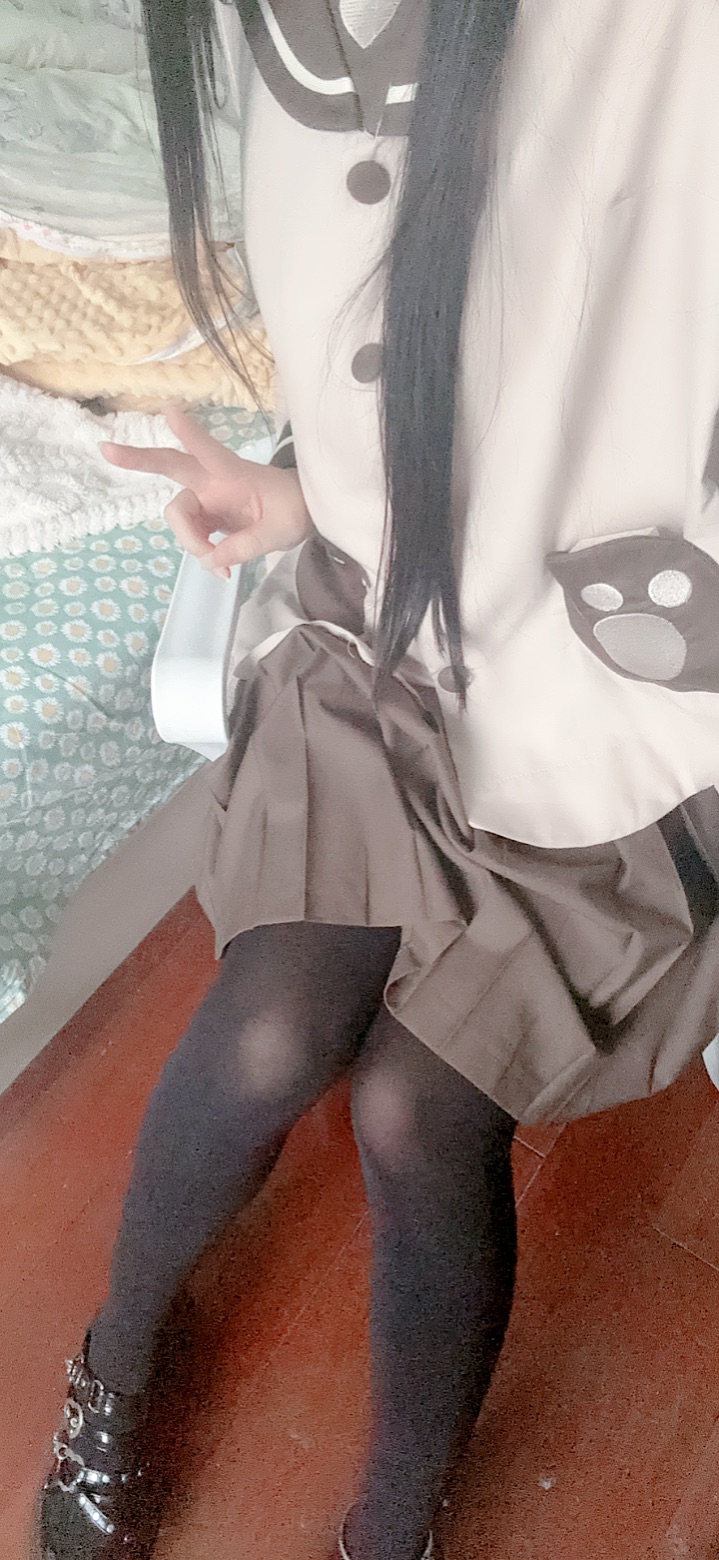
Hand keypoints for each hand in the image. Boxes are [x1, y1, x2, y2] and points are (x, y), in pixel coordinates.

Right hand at [100, 404, 312, 579]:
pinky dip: (199, 551)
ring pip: (178, 516)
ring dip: (192, 541)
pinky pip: (189, 533)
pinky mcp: (204, 515)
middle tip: (105, 449)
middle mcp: (212, 479)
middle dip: (139, 459)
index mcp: (233, 472)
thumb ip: (246, 546)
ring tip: (222, 564)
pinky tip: (219, 565)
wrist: (299, 513)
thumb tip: (213, 561)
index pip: (209, 450)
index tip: (170, 411)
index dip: (190, 432)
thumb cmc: (292, 511)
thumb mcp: (277, 533)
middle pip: (170, 467)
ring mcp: (205, 497)